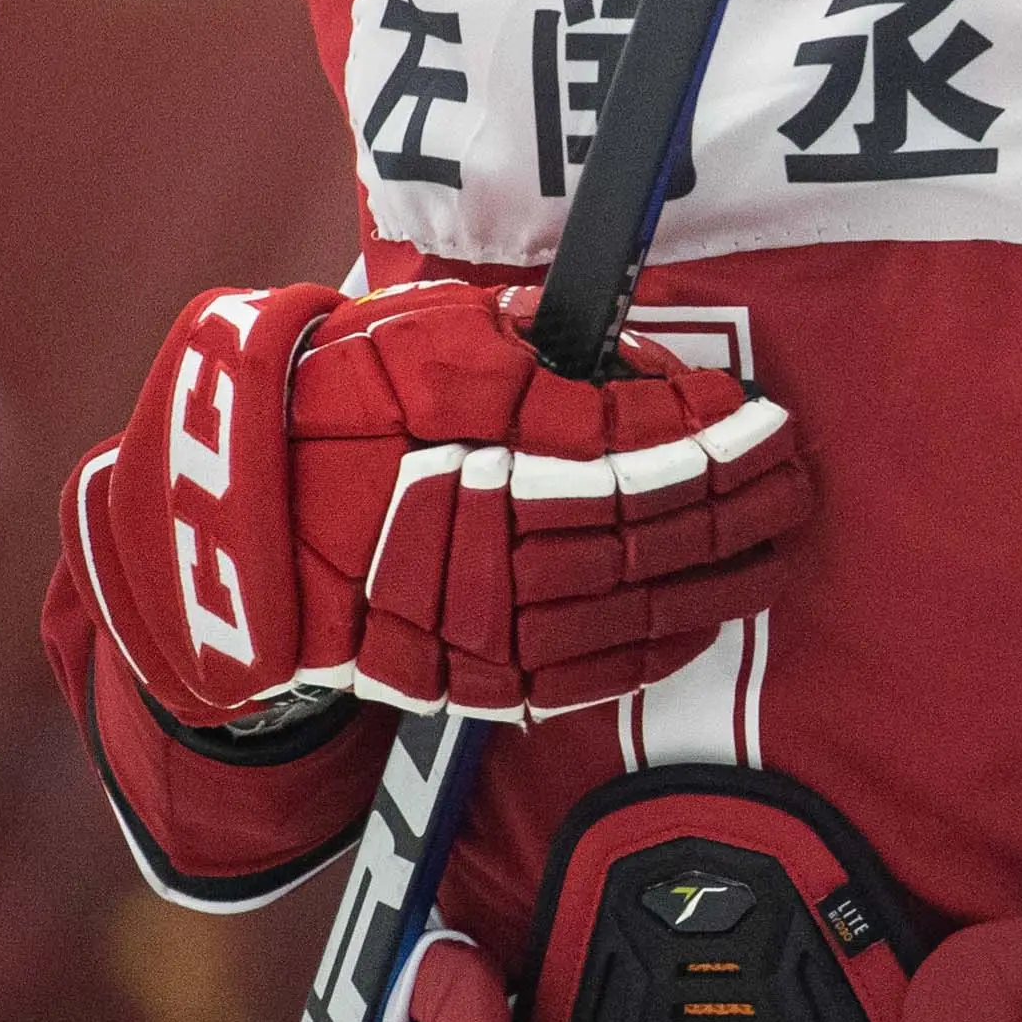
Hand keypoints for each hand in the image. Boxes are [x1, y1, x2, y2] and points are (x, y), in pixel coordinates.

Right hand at [67, 280, 808, 727]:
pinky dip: (658, 645)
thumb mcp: (422, 343)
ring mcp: (475, 625)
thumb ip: (536, 352)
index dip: (709, 439)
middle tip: (796, 475)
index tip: (764, 419)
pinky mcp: (465, 679)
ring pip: (632, 606)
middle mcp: (482, 548)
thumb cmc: (330, 408)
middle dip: (735, 503)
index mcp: (472, 457)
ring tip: (778, 542)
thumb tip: (643, 366)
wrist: (226, 527)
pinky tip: (704, 614)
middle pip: (645, 529)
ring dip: (719, 575)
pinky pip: (588, 671)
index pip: (630, 453)